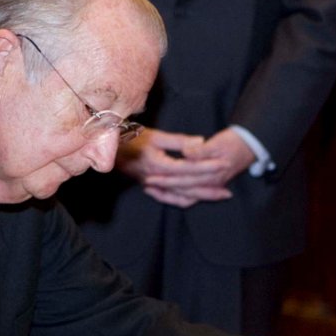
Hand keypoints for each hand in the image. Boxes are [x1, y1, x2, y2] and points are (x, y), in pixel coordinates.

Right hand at [118, 129, 232, 207]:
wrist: (108, 148)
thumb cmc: (131, 138)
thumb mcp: (155, 136)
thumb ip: (178, 141)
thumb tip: (200, 143)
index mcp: (158, 164)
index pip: (188, 168)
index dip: (207, 167)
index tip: (223, 164)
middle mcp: (156, 178)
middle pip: (188, 187)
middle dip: (209, 189)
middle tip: (227, 192)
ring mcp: (152, 185)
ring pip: (181, 196)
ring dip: (200, 196)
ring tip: (218, 196)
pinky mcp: (150, 186)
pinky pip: (170, 198)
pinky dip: (184, 200)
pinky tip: (196, 199)